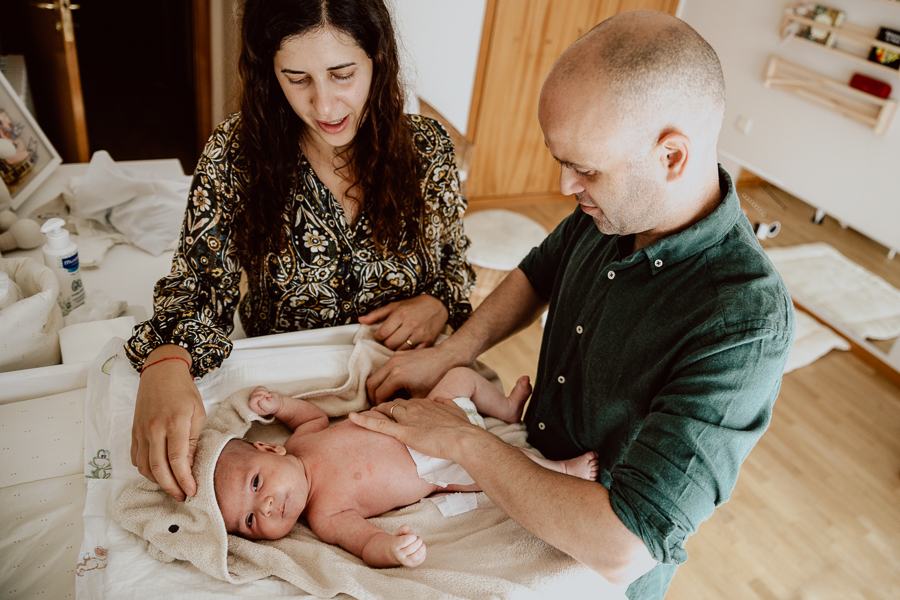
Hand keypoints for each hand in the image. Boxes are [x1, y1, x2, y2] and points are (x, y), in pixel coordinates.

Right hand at [130, 348, 204, 501]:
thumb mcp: (197, 413)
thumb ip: (193, 440)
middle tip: (182, 496)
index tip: (192, 491)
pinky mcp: (134, 432)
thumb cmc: (184, 391)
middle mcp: (154, 429)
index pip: (177, 460)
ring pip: (145, 466)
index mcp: (174, 423)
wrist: (161, 373)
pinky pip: (137, 458)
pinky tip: (158, 472)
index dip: (184, 479)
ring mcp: (141, 431)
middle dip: (171, 487)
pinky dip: (146, 470)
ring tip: (172, 486)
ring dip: (158, 481)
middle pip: (158, 468)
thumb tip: (190, 465)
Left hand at [249, 386, 281, 415]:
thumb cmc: (272, 406)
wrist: (276, 402)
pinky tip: (266, 393)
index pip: (251, 403)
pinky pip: (258, 388)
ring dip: (263, 391)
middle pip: (253, 395)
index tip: (263, 396)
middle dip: (262, 393)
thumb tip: (260, 396)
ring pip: (256, 390)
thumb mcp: (269, 407)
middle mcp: (254, 403)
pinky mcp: (257, 392)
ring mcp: (255, 397)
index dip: (256, 398)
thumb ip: (262, 403)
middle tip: (268, 395)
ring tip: (268, 395)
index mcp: (256, 408)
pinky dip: (264, 389)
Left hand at [349, 396, 478, 459]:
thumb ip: (447, 403)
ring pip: (385, 411)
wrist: (463, 438)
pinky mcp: (403, 431)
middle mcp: (414, 406)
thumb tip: (442, 400)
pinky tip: (351, 418)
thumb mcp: (457, 410)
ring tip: (365, 416)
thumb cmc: (462, 428)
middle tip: (376, 412)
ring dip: (375, 412)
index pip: (407, 401)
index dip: (400, 406)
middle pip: (394, 404)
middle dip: (384, 407)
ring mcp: (408, 418)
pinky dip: (364, 420)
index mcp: (426, 402)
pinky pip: (379, 424)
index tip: (395, 410)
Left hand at [358, 294, 447, 350]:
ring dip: (396, 348)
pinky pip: (412, 353)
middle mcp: (411, 324)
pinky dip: (407, 352)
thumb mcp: (395, 305)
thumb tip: (361, 320)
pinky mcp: (428, 342)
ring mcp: (420, 334)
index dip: (378, 336)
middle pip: (390, 343)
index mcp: (401, 314)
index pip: (382, 333)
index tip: (380, 334)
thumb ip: (377, 314)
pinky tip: (407, 346)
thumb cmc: (415, 305)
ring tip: (398, 342)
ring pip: (400, 350)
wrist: (438, 305)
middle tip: (389, 338)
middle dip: (386, 342)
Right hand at [366, 344, 462, 404]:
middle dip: (373, 397)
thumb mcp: (420, 395)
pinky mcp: (397, 354)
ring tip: (384, 398)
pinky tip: (392, 386)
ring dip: (377, 387)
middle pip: (371, 384)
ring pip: (376, 375)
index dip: (379, 406)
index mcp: (397, 376)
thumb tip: (394, 412)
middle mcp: (392, 365)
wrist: (444, 358)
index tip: (382, 413)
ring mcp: (394, 357)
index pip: (379, 394)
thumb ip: (404, 404)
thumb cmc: (435, 378)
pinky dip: (383, 378)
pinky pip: (384, 368)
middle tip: (378, 407)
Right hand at [389, 525, 425, 566]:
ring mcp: (405, 561)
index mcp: (395, 545)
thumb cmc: (400, 540)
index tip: (413, 536)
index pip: (405, 541)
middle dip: (418, 540)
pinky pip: (421, 559)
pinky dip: (424, 552)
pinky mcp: (412, 564)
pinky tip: (420, 549)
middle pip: (413, 547)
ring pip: (417, 555)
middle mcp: (399, 555)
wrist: (396, 552)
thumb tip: (408, 532)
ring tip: (420, 543)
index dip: (412, 537)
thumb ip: (404, 529)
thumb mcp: (399, 532)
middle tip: (418, 538)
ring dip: (422, 547)